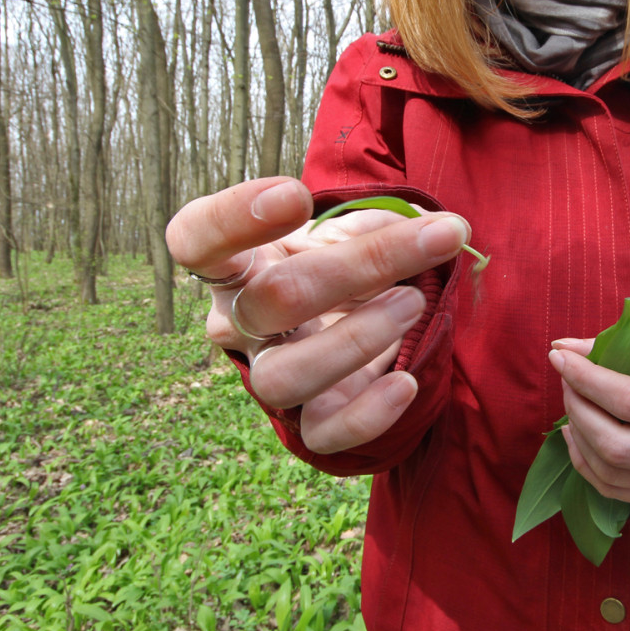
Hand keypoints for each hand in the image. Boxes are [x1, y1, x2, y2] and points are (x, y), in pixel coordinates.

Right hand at [166, 177, 471, 453]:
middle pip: (271, 300)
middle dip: (359, 265)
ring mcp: (268, 374)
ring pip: (282, 378)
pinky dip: (366, 414)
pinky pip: (321, 434)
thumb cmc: (340, 266)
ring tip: (413, 303)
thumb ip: (378, 222)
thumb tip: (432, 226)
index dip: (233, 218)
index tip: (296, 196)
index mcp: (234, 265)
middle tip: (431, 240)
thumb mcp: (348, 231)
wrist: (354, 325)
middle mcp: (236, 322)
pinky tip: (405, 382)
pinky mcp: (306, 422)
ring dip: (356, 340)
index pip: (196, 239)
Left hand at [549, 338, 629, 508]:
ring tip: (571, 405)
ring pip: (610, 469)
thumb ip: (619, 349)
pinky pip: (611, 489)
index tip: (560, 359)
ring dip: (577, 433)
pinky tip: (574, 433)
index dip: (589, 379)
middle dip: (579, 409)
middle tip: (567, 382)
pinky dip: (582, 459)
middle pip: (618, 444)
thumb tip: (560, 347)